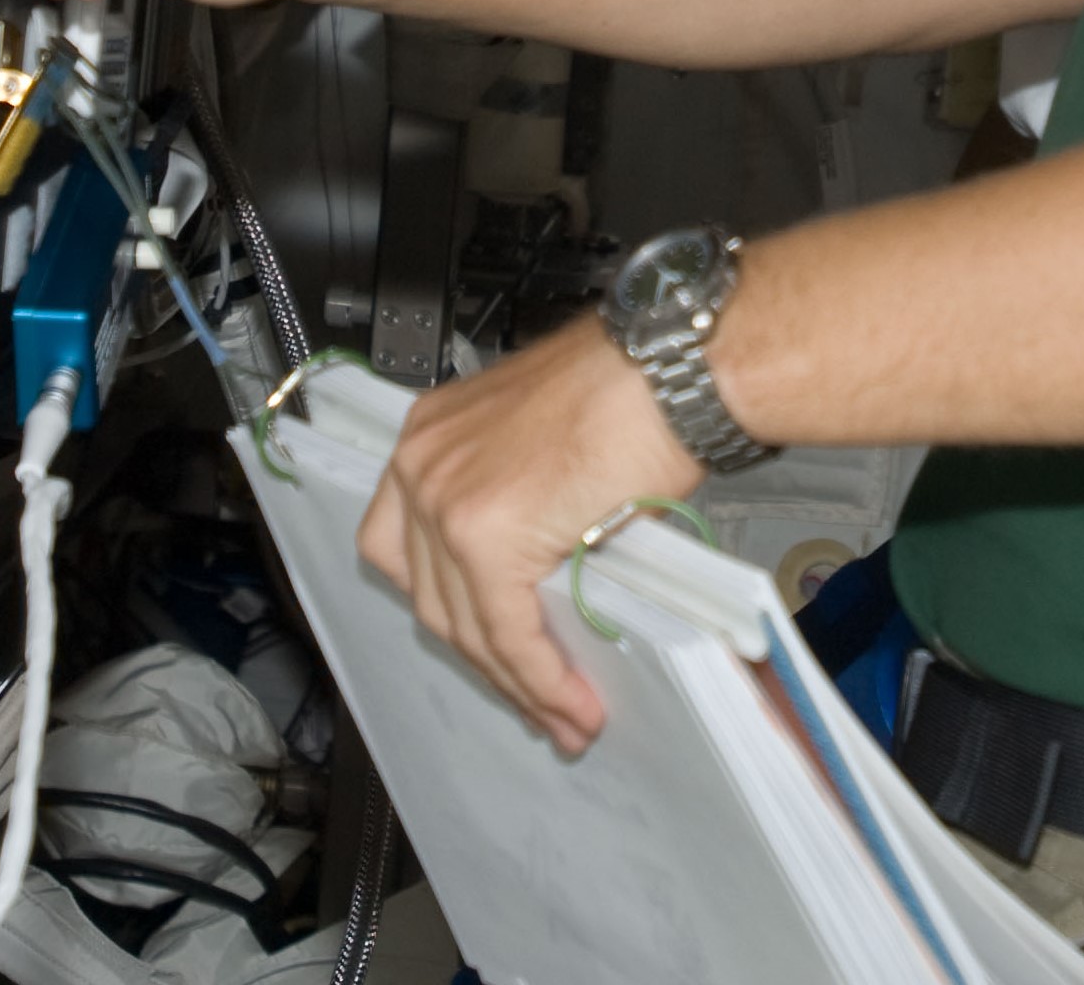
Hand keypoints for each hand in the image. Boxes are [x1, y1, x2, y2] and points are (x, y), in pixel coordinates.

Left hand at [357, 320, 699, 754]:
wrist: (671, 367)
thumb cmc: (632, 388)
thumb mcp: (546, 447)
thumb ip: (522, 514)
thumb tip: (544, 590)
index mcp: (431, 437)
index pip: (412, 554)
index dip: (457, 614)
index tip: (496, 653)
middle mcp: (422, 464)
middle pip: (432, 597)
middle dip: (489, 660)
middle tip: (538, 699)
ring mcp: (445, 499)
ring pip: (465, 625)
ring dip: (519, 682)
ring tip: (566, 716)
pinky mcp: (485, 535)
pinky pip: (507, 630)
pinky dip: (540, 676)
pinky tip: (571, 701)